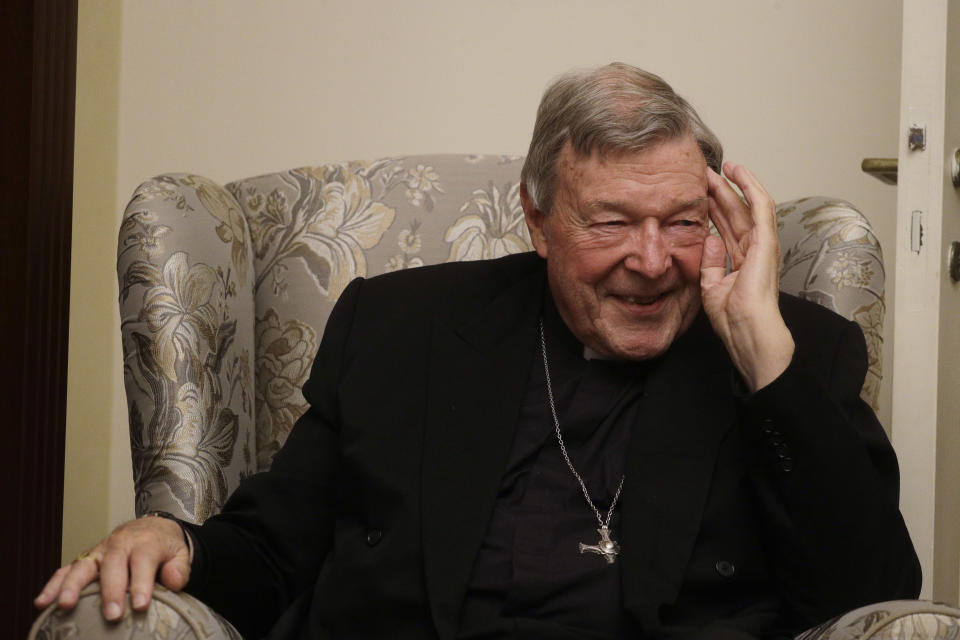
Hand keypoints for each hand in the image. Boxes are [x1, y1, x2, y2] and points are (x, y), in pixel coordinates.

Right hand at [34, 515, 189, 620]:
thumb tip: (173, 582)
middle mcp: (120, 544)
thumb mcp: (180, 553)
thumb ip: (179, 567)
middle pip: (113, 564)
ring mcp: (99, 551)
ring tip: (65, 606)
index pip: (143, 560)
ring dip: (72, 585)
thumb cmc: (164, 546)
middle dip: (111, 589)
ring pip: (83, 565)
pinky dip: (53, 585)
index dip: (141, 582)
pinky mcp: (85, 559)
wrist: (151, 527)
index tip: (140, 605)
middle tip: (112, 614)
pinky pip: (66, 569)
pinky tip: (42, 603)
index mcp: (145, 542)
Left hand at [700, 162, 793, 390]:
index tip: (694, 194)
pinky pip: (760, 205)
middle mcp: (753, 249)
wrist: (747, 330)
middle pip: (734, 212)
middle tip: (700, 173)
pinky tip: (737, 170)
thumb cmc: (732, 317)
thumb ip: (709, 262)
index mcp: (741, 260)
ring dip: (732, 184)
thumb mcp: (711, 286)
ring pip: (746, 204)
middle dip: (718, 192)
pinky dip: (749, 185)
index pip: (725, 226)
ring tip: (717, 167)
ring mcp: (762, 243)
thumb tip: (709, 239)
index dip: (711, 208)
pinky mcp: (766, 240)